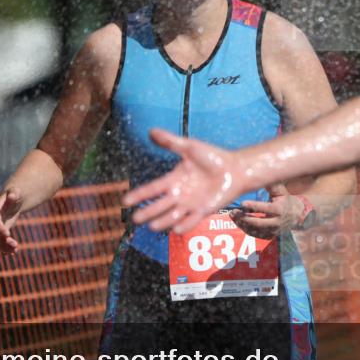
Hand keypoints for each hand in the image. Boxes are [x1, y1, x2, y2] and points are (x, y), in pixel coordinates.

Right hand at [0, 188, 22, 253]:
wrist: (12, 199)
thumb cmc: (14, 194)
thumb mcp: (15, 192)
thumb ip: (14, 193)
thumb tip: (12, 195)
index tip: (8, 235)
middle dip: (3, 241)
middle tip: (16, 245)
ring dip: (4, 248)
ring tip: (15, 250)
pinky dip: (5, 249)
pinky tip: (13, 253)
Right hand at [123, 128, 243, 232]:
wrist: (235, 169)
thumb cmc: (212, 157)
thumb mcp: (190, 147)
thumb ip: (170, 142)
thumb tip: (151, 131)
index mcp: (173, 179)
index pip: (152, 189)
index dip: (139, 195)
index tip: (125, 201)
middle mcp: (179, 194)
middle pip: (159, 206)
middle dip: (147, 212)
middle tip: (135, 219)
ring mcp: (190, 204)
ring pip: (172, 216)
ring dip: (163, 221)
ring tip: (153, 226)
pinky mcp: (203, 211)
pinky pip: (191, 221)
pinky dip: (184, 225)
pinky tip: (176, 228)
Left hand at [229, 184, 302, 238]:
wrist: (297, 216)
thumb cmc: (286, 200)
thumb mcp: (281, 192)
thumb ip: (271, 185)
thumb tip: (260, 174)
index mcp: (280, 209)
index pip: (266, 209)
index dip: (254, 206)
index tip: (243, 203)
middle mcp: (277, 222)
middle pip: (259, 222)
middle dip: (245, 218)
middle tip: (233, 212)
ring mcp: (273, 231)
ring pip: (255, 230)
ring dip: (242, 224)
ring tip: (233, 216)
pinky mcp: (269, 236)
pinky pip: (255, 234)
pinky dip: (245, 229)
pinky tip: (238, 221)